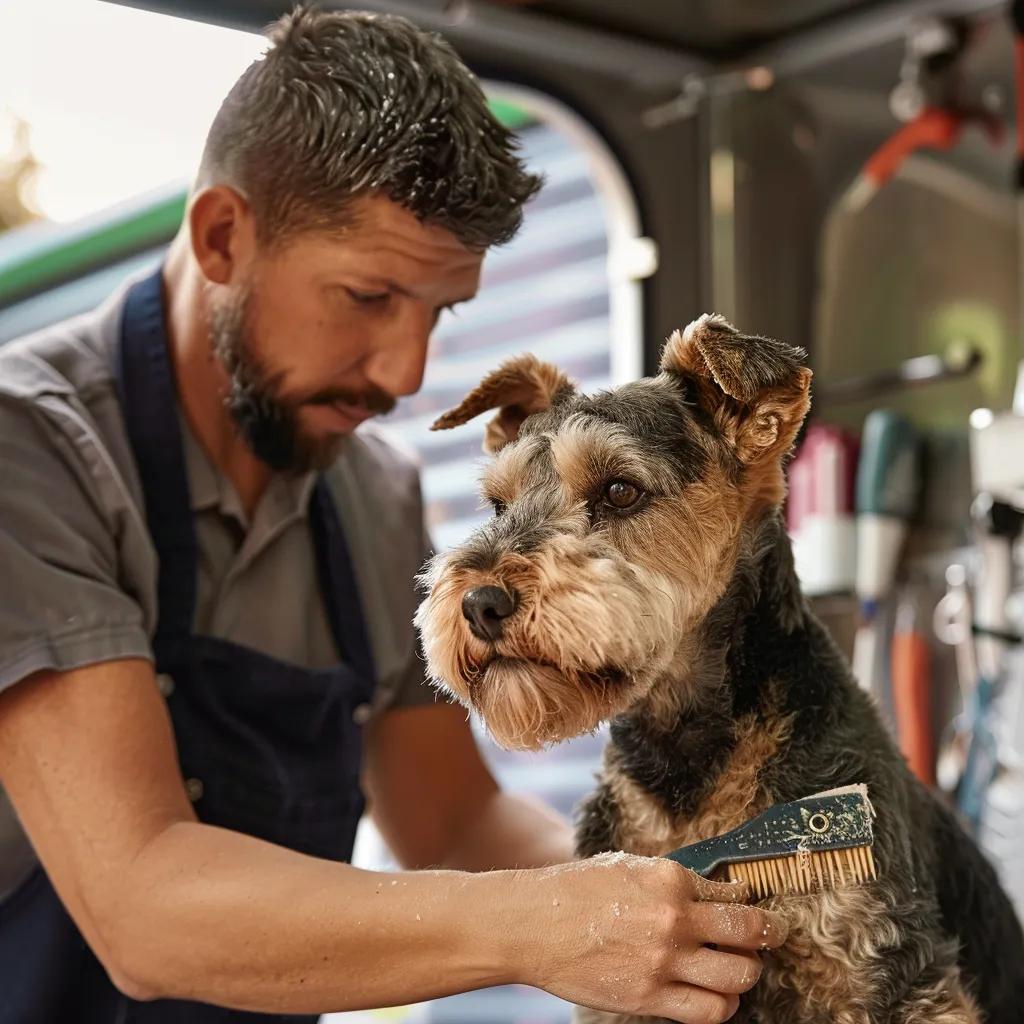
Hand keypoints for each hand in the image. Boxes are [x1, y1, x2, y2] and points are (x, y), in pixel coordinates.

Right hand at [515, 852, 787, 1023]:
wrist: (534, 924)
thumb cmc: (576, 890)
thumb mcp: (628, 866)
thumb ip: (671, 879)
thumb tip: (713, 891)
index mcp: (669, 877)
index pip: (732, 894)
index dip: (750, 901)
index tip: (754, 907)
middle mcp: (674, 917)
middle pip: (749, 933)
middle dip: (769, 934)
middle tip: (772, 936)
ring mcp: (664, 960)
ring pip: (738, 976)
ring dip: (748, 973)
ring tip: (743, 969)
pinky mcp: (650, 997)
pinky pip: (710, 1011)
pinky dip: (724, 1005)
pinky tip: (720, 996)